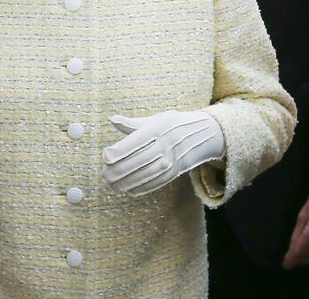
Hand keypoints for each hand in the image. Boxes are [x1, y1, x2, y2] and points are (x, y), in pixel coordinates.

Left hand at [101, 110, 223, 195]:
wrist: (203, 134)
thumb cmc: (173, 125)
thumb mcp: (156, 119)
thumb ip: (133, 124)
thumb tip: (112, 119)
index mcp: (159, 128)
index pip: (134, 142)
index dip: (118, 151)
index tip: (105, 156)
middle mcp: (166, 144)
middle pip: (138, 160)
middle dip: (118, 170)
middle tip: (105, 174)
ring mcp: (172, 159)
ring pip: (146, 174)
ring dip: (127, 182)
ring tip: (113, 185)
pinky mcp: (176, 171)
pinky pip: (156, 182)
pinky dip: (141, 188)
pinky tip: (128, 189)